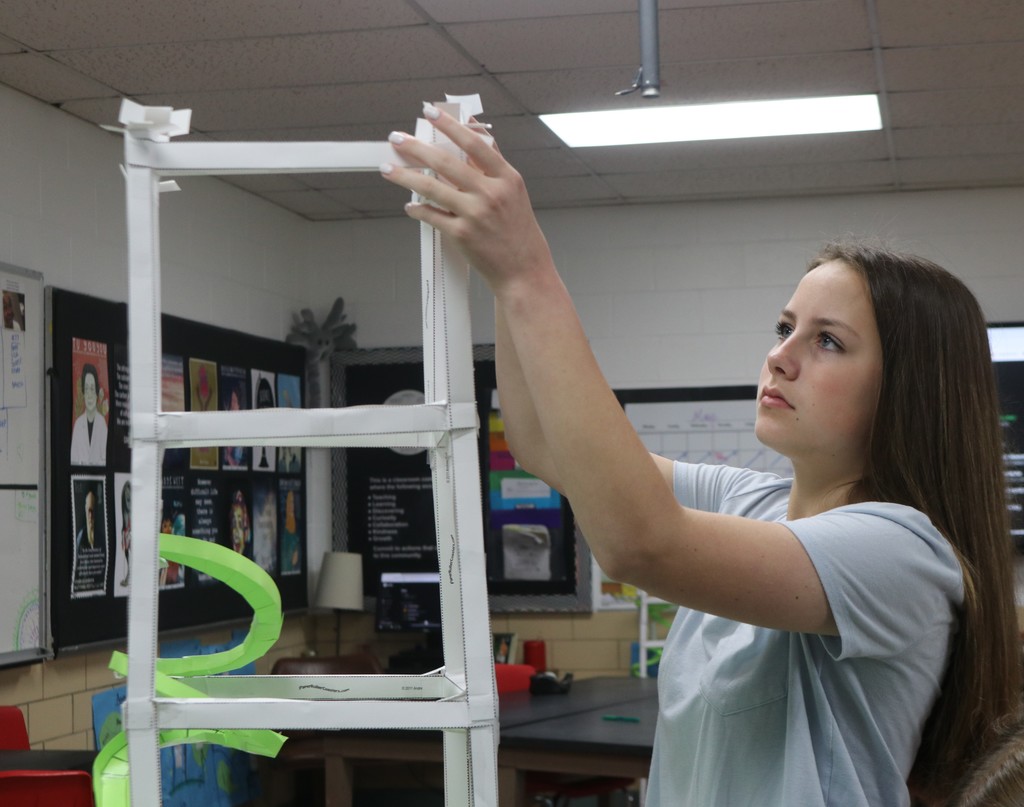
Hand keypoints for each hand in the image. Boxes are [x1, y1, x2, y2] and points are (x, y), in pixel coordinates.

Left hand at [380, 103, 554, 296]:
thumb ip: (493, 164)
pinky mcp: (462, 235)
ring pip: (431, 187)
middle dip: (415, 148)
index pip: (474, 143)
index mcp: (507, 178)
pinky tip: (410, 206)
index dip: (450, 126)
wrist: (524, 271)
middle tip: (397, 139)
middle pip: (445, 162)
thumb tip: (476, 131)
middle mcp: (491, 193)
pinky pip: (431, 216)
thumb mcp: (514, 192)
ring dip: (404, 176)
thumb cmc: (519, 232)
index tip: (430, 113)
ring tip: (388, 169)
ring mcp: (475, 214)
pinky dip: (417, 209)